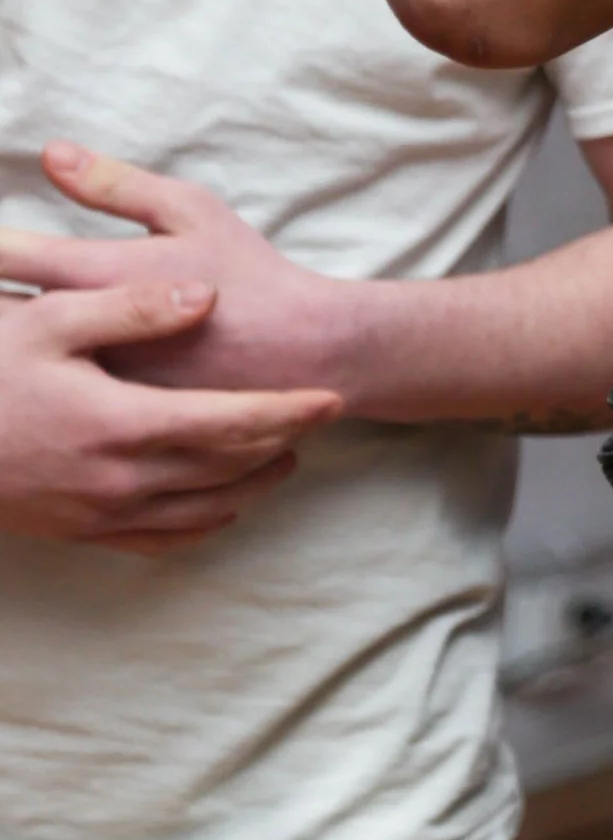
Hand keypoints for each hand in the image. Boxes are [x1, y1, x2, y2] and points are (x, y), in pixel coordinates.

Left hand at [0, 144, 354, 398]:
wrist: (302, 354)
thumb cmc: (246, 271)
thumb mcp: (189, 210)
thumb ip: (115, 184)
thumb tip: (51, 153)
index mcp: (102, 274)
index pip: (12, 256)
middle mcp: (89, 333)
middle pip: (6, 316)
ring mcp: (100, 382)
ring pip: (29, 361)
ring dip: (11, 345)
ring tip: (4, 336)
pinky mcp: (116, 419)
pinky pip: (62, 396)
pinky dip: (44, 383)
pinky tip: (33, 380)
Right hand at [0, 272, 338, 553]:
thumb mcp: (53, 319)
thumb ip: (133, 307)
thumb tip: (204, 298)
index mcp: (121, 423)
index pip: (231, 421)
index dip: (288, 410)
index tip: (332, 397)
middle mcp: (118, 480)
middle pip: (227, 468)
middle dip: (280, 443)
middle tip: (320, 420)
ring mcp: (97, 515)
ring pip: (201, 510)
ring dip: (250, 485)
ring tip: (282, 457)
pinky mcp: (77, 533)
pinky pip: (158, 541)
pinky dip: (201, 523)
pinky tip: (217, 505)